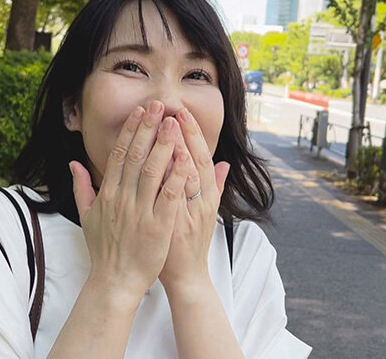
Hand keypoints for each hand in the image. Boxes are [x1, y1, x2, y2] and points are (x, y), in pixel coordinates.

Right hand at [70, 101, 193, 300]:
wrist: (114, 281)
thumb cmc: (104, 249)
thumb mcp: (86, 216)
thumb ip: (81, 187)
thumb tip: (73, 163)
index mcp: (107, 194)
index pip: (120, 154)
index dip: (130, 130)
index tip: (140, 111)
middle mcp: (122, 198)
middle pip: (136, 155)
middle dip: (148, 128)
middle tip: (159, 105)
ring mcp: (140, 212)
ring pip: (153, 170)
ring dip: (164, 144)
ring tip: (173, 123)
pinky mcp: (158, 226)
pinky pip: (169, 196)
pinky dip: (177, 175)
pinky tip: (186, 158)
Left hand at [158, 107, 229, 290]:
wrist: (185, 276)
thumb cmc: (191, 242)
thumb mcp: (208, 212)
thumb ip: (215, 186)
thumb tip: (224, 163)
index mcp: (206, 196)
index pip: (201, 157)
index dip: (193, 135)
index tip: (183, 112)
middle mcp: (200, 201)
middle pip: (196, 161)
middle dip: (186, 135)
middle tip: (175, 110)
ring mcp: (187, 213)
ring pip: (185, 177)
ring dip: (177, 150)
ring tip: (168, 126)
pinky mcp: (173, 225)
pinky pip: (170, 198)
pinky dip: (168, 180)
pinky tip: (160, 162)